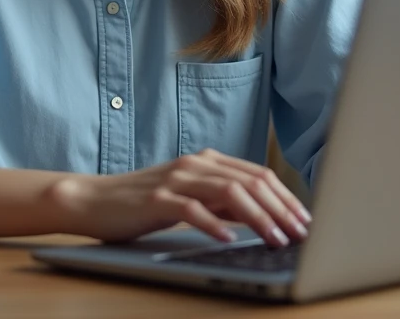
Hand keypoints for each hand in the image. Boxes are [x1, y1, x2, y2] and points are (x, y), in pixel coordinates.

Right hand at [48, 148, 311, 246]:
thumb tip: (262, 215)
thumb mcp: (190, 197)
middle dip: (280, 208)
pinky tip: (229, 238)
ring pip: (228, 192)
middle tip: (300, 233)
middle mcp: (195, 164)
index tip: (305, 221)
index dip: (286, 197)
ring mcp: (176, 179)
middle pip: (250, 182)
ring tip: (274, 238)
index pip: (258, 175)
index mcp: (207, 161)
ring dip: (257, 217)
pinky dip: (214, 223)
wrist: (94, 200)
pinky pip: (192, 209)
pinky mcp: (157, 198)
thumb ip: (222, 201)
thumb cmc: (144, 202)